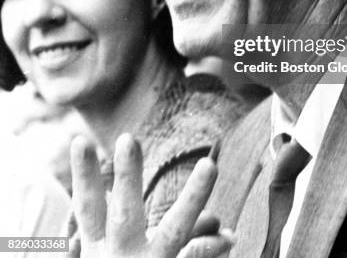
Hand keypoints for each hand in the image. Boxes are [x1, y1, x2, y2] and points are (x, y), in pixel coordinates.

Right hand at [70, 133, 233, 256]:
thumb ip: (103, 243)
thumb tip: (103, 229)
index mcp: (99, 255)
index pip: (87, 210)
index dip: (83, 176)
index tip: (79, 140)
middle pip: (124, 213)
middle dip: (126, 177)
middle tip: (127, 139)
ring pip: (173, 230)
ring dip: (192, 197)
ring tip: (208, 164)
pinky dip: (211, 248)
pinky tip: (229, 238)